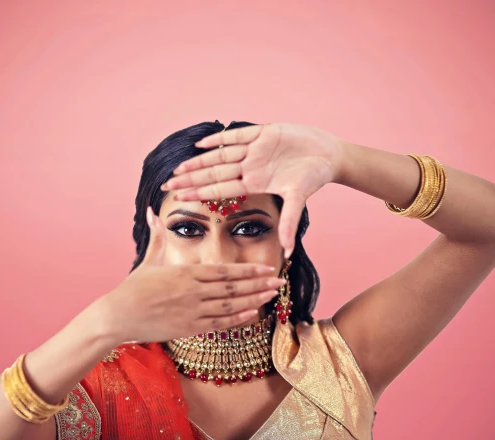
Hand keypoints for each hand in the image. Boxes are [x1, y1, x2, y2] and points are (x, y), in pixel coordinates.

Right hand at [99, 207, 286, 343]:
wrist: (117, 315)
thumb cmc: (132, 288)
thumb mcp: (149, 260)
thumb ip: (158, 237)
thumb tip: (151, 211)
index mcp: (186, 273)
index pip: (225, 271)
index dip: (248, 270)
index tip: (266, 268)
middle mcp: (193, 291)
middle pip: (233, 288)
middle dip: (259, 284)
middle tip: (280, 280)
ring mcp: (192, 311)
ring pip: (231, 306)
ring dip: (254, 300)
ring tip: (272, 295)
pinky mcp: (188, 328)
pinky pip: (219, 324)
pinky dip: (237, 319)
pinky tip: (253, 314)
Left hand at [161, 123, 343, 257]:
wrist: (328, 155)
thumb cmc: (313, 177)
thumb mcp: (299, 199)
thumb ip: (290, 222)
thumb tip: (287, 251)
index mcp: (254, 183)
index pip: (220, 189)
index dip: (200, 193)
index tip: (179, 199)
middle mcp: (249, 166)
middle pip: (214, 173)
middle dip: (191, 179)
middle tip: (167, 185)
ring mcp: (254, 149)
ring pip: (220, 155)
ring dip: (199, 161)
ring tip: (178, 167)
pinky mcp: (263, 132)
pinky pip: (237, 136)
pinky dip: (219, 138)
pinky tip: (201, 144)